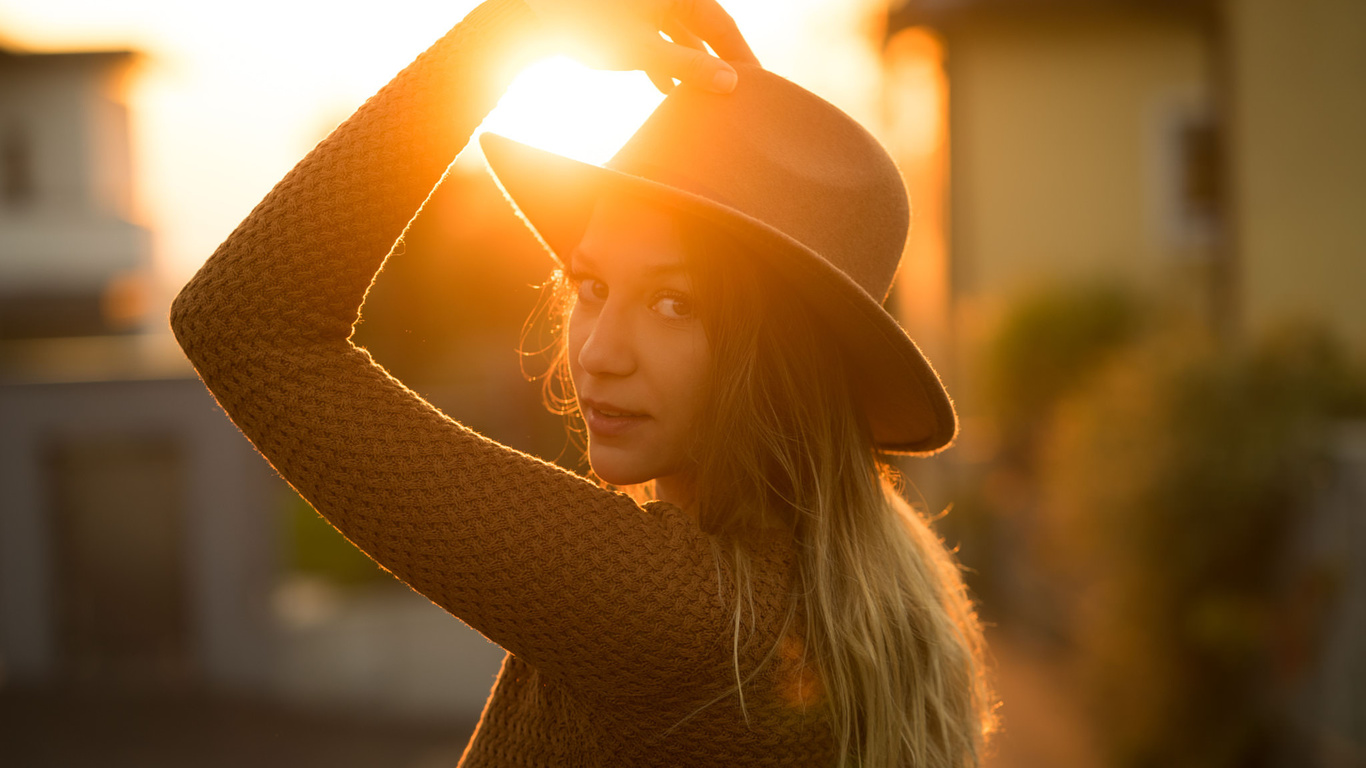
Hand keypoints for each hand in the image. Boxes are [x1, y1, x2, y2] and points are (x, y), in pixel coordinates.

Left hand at [522, 0, 759, 93]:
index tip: (759, 84)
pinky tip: (663, 86)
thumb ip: (688, 66)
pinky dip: (662, 56)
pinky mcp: (625, 10)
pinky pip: (655, 32)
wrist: (532, 16)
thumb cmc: (586, 25)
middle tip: (736, 94)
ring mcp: (645, 0)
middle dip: (714, 62)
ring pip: (678, 33)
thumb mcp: (642, 50)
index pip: (720, 24)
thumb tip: (731, 83)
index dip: (739, 56)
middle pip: (702, 28)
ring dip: (688, 64)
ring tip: (701, 98)